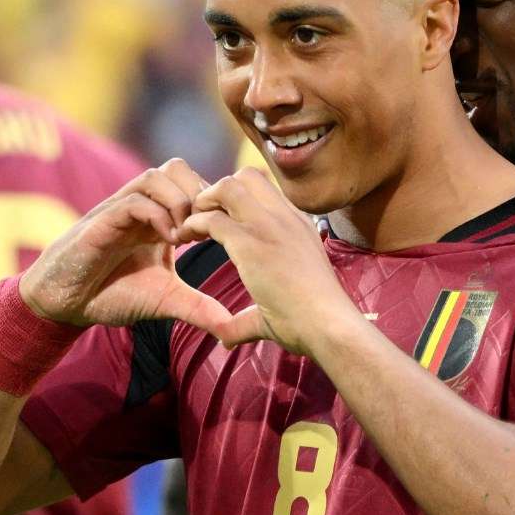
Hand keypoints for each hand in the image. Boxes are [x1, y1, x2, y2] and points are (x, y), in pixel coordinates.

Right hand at [19, 159, 231, 333]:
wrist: (66, 303)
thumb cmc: (112, 295)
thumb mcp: (165, 300)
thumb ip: (197, 308)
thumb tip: (230, 326)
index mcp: (160, 218)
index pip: (193, 185)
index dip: (214, 203)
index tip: (226, 234)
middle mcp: (142, 207)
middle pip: (177, 168)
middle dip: (199, 193)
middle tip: (208, 230)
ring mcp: (121, 210)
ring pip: (157, 175)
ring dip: (180, 201)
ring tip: (188, 236)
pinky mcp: (102, 221)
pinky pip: (133, 200)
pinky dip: (157, 215)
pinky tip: (169, 242)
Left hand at [176, 167, 353, 354]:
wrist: (329, 326)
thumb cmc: (312, 322)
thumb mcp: (281, 306)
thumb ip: (247, 318)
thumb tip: (225, 338)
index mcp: (298, 225)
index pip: (264, 189)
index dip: (237, 199)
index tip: (222, 221)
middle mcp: (285, 218)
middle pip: (246, 176)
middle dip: (219, 191)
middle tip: (203, 217)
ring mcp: (269, 227)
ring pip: (228, 187)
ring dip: (204, 202)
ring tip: (191, 226)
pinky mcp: (251, 244)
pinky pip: (212, 218)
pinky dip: (193, 225)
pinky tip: (185, 239)